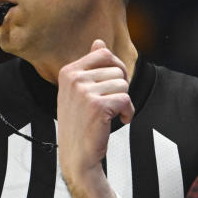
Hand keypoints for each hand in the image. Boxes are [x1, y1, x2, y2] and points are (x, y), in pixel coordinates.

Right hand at [57, 39, 134, 197]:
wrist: (77, 155)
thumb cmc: (81, 123)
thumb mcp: (79, 91)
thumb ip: (90, 66)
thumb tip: (99, 42)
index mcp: (69, 71)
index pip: (103, 53)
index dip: (116, 68)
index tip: (112, 85)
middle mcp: (74, 78)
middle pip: (117, 69)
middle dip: (121, 86)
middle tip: (113, 103)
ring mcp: (84, 91)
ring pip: (124, 84)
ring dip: (124, 101)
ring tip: (113, 114)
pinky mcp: (98, 106)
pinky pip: (127, 98)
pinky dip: (128, 112)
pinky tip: (120, 121)